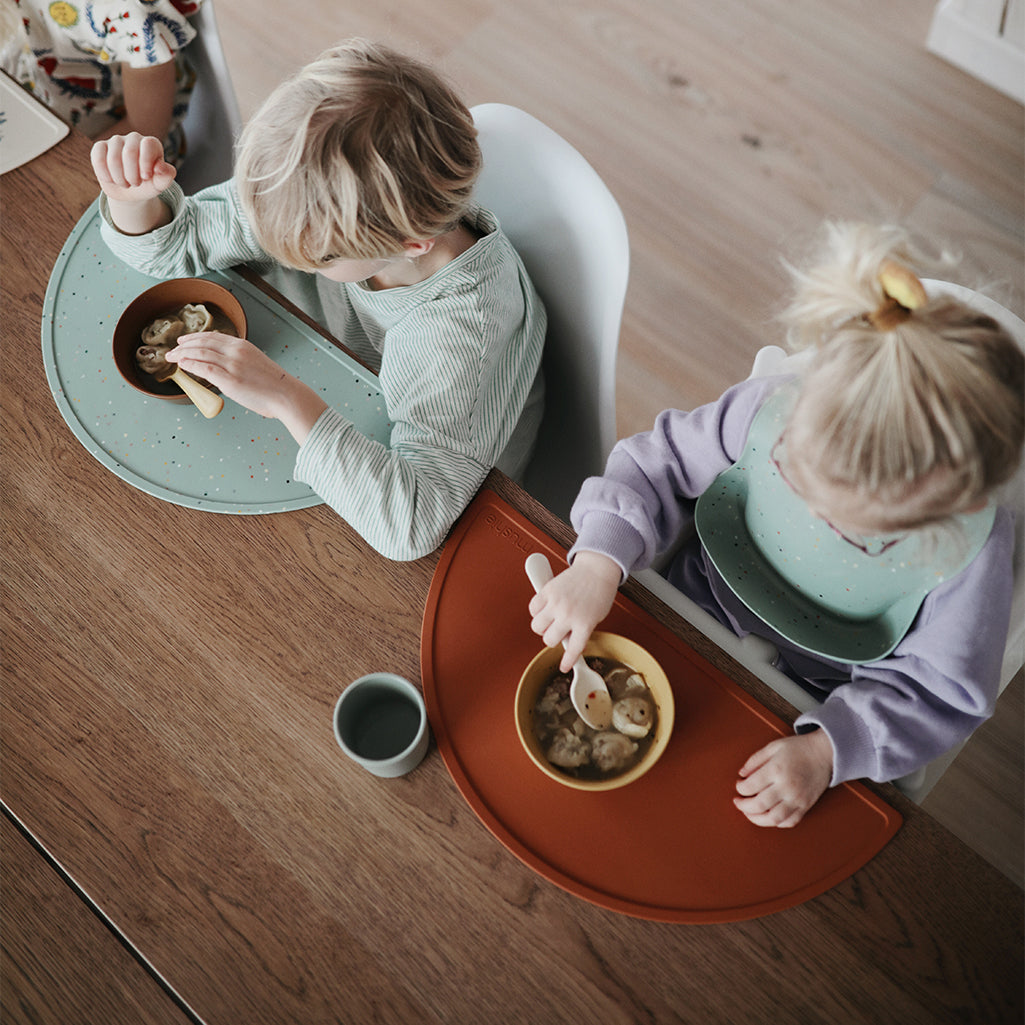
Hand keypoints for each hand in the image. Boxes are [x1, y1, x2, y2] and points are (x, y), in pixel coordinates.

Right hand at [91, 133, 176, 203]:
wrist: (131, 191)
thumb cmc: (148, 184)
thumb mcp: (160, 184)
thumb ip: (166, 176)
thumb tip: (160, 167)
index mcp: (152, 144)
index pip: (148, 145)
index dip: (146, 163)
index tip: (146, 177)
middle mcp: (134, 138)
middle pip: (129, 153)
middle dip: (132, 176)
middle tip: (136, 183)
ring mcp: (116, 140)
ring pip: (113, 159)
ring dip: (120, 179)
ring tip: (126, 183)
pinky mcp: (100, 147)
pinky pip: (98, 159)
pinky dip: (105, 175)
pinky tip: (111, 179)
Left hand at [166, 333, 327, 441]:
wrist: (287, 395)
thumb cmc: (275, 386)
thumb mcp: (257, 365)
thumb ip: (240, 363)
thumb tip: (225, 369)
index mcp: (243, 346)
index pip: (213, 336)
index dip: (195, 337)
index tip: (185, 340)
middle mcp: (236, 351)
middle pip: (203, 342)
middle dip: (184, 345)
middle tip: (173, 349)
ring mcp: (232, 365)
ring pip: (200, 353)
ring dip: (182, 354)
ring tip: (171, 357)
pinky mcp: (229, 379)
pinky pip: (203, 368)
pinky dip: (190, 364)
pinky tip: (182, 364)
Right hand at [528, 551, 620, 671]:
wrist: (597, 568)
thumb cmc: (599, 592)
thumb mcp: (596, 616)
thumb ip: (582, 629)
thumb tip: (565, 640)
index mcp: (585, 623)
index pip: (573, 649)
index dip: (567, 662)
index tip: (563, 667)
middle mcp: (568, 615)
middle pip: (549, 640)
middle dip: (552, 639)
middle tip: (557, 632)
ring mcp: (556, 603)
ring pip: (537, 626)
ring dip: (542, 626)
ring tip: (549, 620)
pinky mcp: (547, 591)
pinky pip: (533, 608)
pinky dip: (536, 611)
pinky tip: (544, 608)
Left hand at [734, 730, 832, 827]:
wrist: (824, 753)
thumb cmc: (798, 748)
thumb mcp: (772, 747)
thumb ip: (754, 760)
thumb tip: (741, 774)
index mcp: (775, 770)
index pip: (750, 786)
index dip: (740, 788)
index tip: (739, 786)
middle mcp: (786, 787)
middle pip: (758, 805)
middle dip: (743, 806)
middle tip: (738, 802)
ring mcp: (797, 799)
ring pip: (773, 818)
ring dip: (757, 819)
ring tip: (750, 813)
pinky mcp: (806, 806)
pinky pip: (790, 822)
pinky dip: (777, 823)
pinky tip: (769, 817)